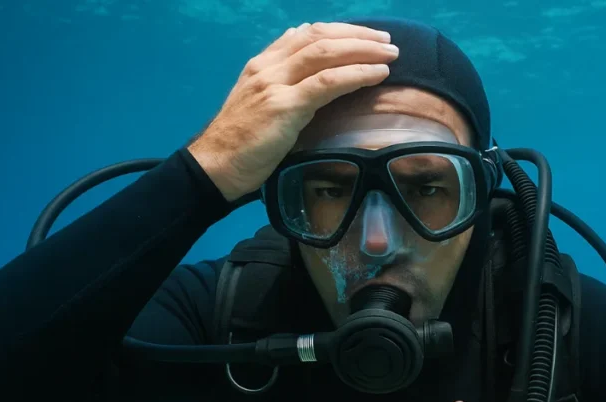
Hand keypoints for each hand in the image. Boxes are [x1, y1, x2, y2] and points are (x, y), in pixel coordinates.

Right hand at [188, 21, 398, 201]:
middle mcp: (268, 67)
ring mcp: (275, 85)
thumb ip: (280, 73)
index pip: (305, 34)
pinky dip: (357, 75)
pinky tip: (378, 74)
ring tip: (390, 54)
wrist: (215, 167)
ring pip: (326, 54)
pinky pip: (328, 82)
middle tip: (387, 41)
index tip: (367, 36)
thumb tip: (299, 38)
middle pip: (319, 37)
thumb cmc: (240, 142)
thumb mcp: (259, 100)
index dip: (340, 31)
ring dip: (363, 51)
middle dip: (358, 36)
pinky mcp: (284, 107)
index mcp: (262, 64)